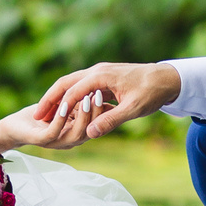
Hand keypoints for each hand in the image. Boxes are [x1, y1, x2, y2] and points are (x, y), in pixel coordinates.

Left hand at [0, 93, 101, 151]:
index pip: (97, 124)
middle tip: (102, 94)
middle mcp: (70, 139)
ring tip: (88, 99)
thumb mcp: (64, 105)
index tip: (110, 93)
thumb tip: (101, 90)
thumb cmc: (40, 115)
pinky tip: (65, 106)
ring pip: (76, 133)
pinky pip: (54, 132)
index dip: (104, 110)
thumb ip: (79, 102)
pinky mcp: (41, 140)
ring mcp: (57, 142)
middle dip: (97, 112)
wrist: (14, 126)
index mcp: (77, 131)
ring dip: (83, 116)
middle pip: (90, 130)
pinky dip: (61, 118)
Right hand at [31, 61, 181, 140]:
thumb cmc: (152, 92)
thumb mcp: (133, 109)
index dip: (55, 106)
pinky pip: (83, 87)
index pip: (71, 91)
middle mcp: (97, 71)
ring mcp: (101, 73)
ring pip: (73, 84)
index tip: (42, 121)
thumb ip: (111, 121)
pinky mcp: (105, 79)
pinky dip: (72, 98)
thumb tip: (89, 134)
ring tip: (47, 115)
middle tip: (36, 116)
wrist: (169, 78)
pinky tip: (68, 111)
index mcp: (101, 76)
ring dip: (59, 98)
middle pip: (66, 83)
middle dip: (50, 99)